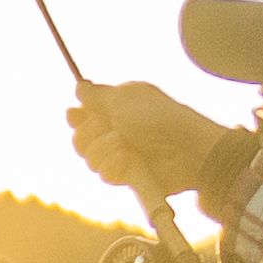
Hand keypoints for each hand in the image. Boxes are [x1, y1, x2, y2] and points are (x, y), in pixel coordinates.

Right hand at [66, 80, 258, 209]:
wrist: (187, 150)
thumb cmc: (159, 119)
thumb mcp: (123, 100)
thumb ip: (96, 96)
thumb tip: (78, 86)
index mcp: (118, 107)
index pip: (85, 114)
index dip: (78, 117)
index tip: (76, 115)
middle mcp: (117, 130)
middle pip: (81, 138)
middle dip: (91, 134)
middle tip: (111, 128)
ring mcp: (122, 154)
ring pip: (90, 158)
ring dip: (105, 150)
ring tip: (125, 146)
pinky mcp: (128, 175)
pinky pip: (105, 174)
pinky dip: (114, 167)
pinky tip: (128, 161)